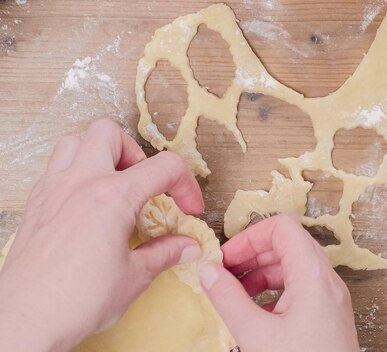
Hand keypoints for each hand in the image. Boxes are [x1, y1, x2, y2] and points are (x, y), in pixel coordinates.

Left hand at [0, 119, 204, 351]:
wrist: (24, 321)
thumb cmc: (75, 300)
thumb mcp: (134, 277)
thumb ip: (165, 253)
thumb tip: (186, 246)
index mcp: (112, 197)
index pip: (164, 167)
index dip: (186, 185)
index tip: (188, 208)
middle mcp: (80, 183)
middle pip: (110, 133)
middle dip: (135, 154)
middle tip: (145, 184)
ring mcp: (53, 190)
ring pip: (75, 141)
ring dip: (100, 154)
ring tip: (115, 184)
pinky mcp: (36, 204)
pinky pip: (55, 167)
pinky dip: (76, 172)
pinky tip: (87, 203)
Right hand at [199, 214, 359, 351]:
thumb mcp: (256, 334)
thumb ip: (228, 298)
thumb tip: (209, 272)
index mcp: (313, 275)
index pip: (282, 227)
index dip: (249, 236)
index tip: (227, 258)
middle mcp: (326, 280)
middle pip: (287, 244)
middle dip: (251, 255)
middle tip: (224, 274)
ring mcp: (330, 298)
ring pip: (292, 267)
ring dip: (261, 273)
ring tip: (235, 293)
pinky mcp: (328, 315)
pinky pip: (299, 288)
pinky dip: (274, 291)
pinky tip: (255, 312)